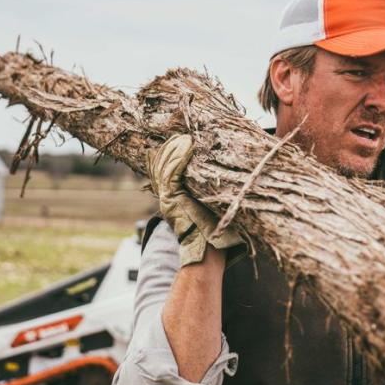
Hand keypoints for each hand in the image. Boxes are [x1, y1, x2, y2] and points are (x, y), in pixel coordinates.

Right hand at [145, 135, 243, 266]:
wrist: (210, 250)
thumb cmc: (216, 231)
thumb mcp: (211, 206)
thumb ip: (208, 193)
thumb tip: (221, 178)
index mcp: (174, 198)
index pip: (167, 171)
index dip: (172, 155)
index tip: (181, 141)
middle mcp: (168, 197)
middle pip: (162, 166)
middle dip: (171, 148)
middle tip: (180, 135)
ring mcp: (168, 197)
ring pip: (166, 166)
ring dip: (174, 149)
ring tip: (184, 137)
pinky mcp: (172, 198)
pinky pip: (172, 172)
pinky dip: (178, 158)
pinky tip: (186, 146)